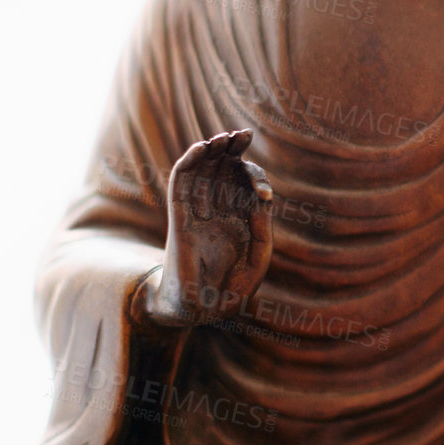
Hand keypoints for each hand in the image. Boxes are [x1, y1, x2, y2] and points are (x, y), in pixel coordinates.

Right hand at [142, 130, 273, 327]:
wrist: (201, 309)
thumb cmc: (230, 288)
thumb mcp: (257, 259)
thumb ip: (263, 230)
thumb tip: (262, 200)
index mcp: (239, 218)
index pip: (245, 186)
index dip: (255, 179)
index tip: (262, 194)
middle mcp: (218, 210)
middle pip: (224, 171)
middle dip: (233, 151)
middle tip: (242, 135)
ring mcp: (198, 212)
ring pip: (203, 172)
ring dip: (211, 151)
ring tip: (223, 137)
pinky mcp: (179, 217)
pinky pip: (181, 184)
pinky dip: (189, 163)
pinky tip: (201, 149)